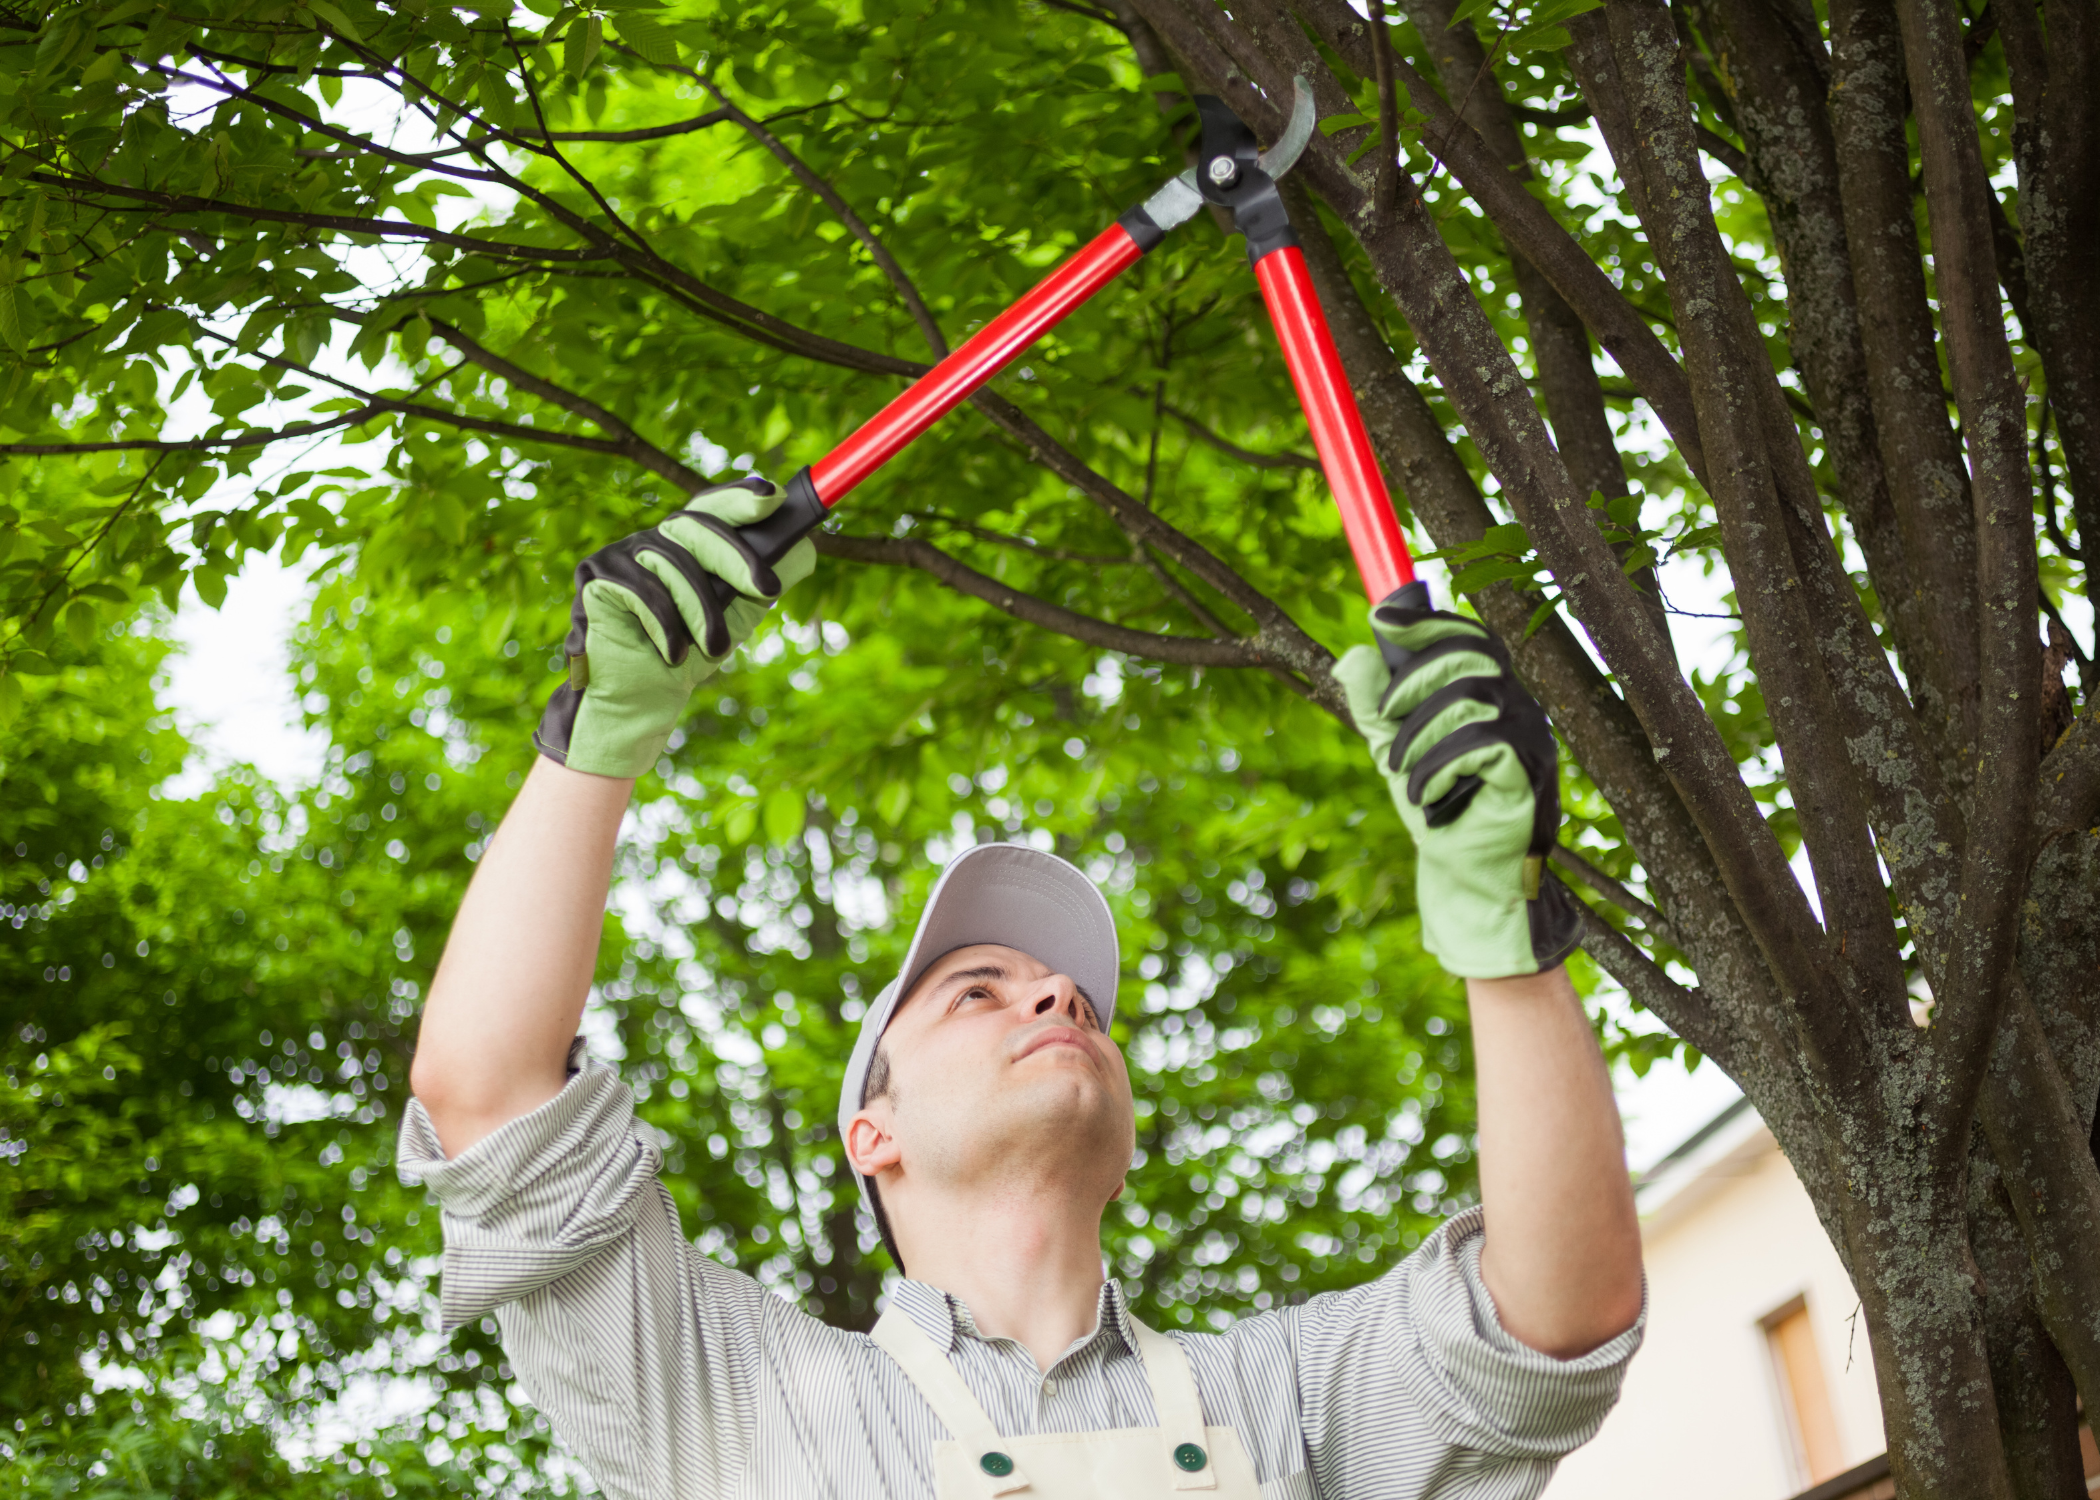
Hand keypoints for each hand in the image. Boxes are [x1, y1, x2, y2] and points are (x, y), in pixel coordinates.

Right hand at [532, 477, 816, 777]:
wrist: (639, 699)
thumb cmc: (687, 655)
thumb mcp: (735, 617)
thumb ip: (760, 584)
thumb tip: (805, 551)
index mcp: (686, 544)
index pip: (714, 508)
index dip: (740, 497)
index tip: (773, 496)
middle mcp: (653, 539)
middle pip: (697, 526)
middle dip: (737, 558)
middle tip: (768, 589)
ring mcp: (622, 552)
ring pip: (674, 564)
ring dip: (701, 612)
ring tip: (713, 650)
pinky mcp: (595, 574)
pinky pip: (641, 589)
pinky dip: (664, 625)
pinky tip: (672, 653)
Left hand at [1333, 595, 1580, 977]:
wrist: (1464, 877)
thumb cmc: (1437, 809)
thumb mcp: (1392, 750)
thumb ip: (1375, 705)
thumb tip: (1355, 654)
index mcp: (1489, 695)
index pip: (1469, 638)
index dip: (1428, 623)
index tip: (1382, 619)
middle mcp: (1518, 708)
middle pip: (1469, 657)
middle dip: (1413, 683)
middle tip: (1384, 719)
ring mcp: (1531, 739)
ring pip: (1471, 698)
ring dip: (1420, 735)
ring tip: (1403, 773)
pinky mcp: (1530, 774)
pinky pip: (1484, 744)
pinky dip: (1441, 766)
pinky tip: (1428, 795)